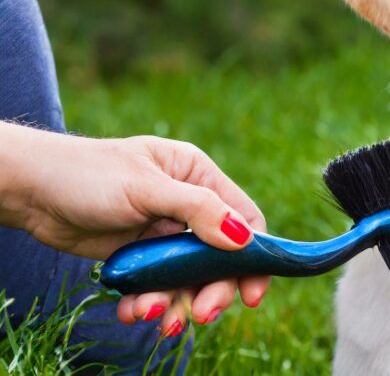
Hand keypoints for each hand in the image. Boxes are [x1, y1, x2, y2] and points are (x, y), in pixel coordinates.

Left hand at [0, 123, 270, 334]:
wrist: (31, 191)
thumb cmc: (88, 174)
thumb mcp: (146, 188)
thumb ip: (197, 210)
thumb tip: (245, 239)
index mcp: (198, 176)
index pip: (245, 218)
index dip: (256, 255)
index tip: (253, 292)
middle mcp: (188, 206)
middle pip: (220, 257)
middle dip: (212, 289)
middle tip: (201, 314)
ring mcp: (164, 234)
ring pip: (188, 279)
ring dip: (176, 302)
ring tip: (154, 316)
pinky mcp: (142, 258)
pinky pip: (159, 287)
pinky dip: (150, 303)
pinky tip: (132, 310)